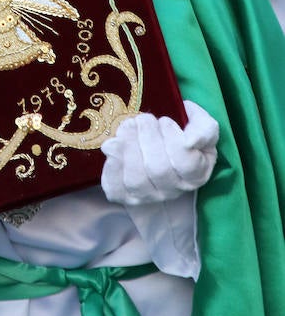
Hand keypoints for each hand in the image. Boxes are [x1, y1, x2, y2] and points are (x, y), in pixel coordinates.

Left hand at [101, 100, 218, 205]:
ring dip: (128, 148)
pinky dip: (112, 166)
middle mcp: (173, 190)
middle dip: (148, 138)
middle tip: (143, 119)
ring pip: (136, 180)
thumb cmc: (179, 137)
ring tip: (127, 127)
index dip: (174, 140)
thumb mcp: (200, 129)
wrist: (155, 156)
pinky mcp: (124, 196)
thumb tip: (190, 139)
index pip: (187, 163)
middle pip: (159, 170)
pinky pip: (116, 188)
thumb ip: (204, 129)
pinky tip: (111, 146)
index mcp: (196, 173)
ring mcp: (148, 196)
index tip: (164, 121)